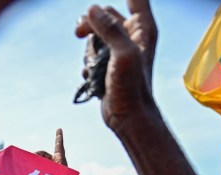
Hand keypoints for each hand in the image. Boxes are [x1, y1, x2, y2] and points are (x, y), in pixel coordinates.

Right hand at [76, 1, 156, 129]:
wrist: (129, 116)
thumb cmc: (132, 87)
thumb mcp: (123, 54)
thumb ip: (110, 29)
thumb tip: (92, 10)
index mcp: (142, 28)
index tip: (98, 6)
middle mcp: (132, 36)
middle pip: (105, 15)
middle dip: (90, 24)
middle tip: (78, 33)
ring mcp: (119, 51)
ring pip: (95, 37)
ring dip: (88, 50)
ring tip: (93, 67)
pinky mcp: (108, 65)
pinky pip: (91, 55)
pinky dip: (88, 65)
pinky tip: (92, 77)